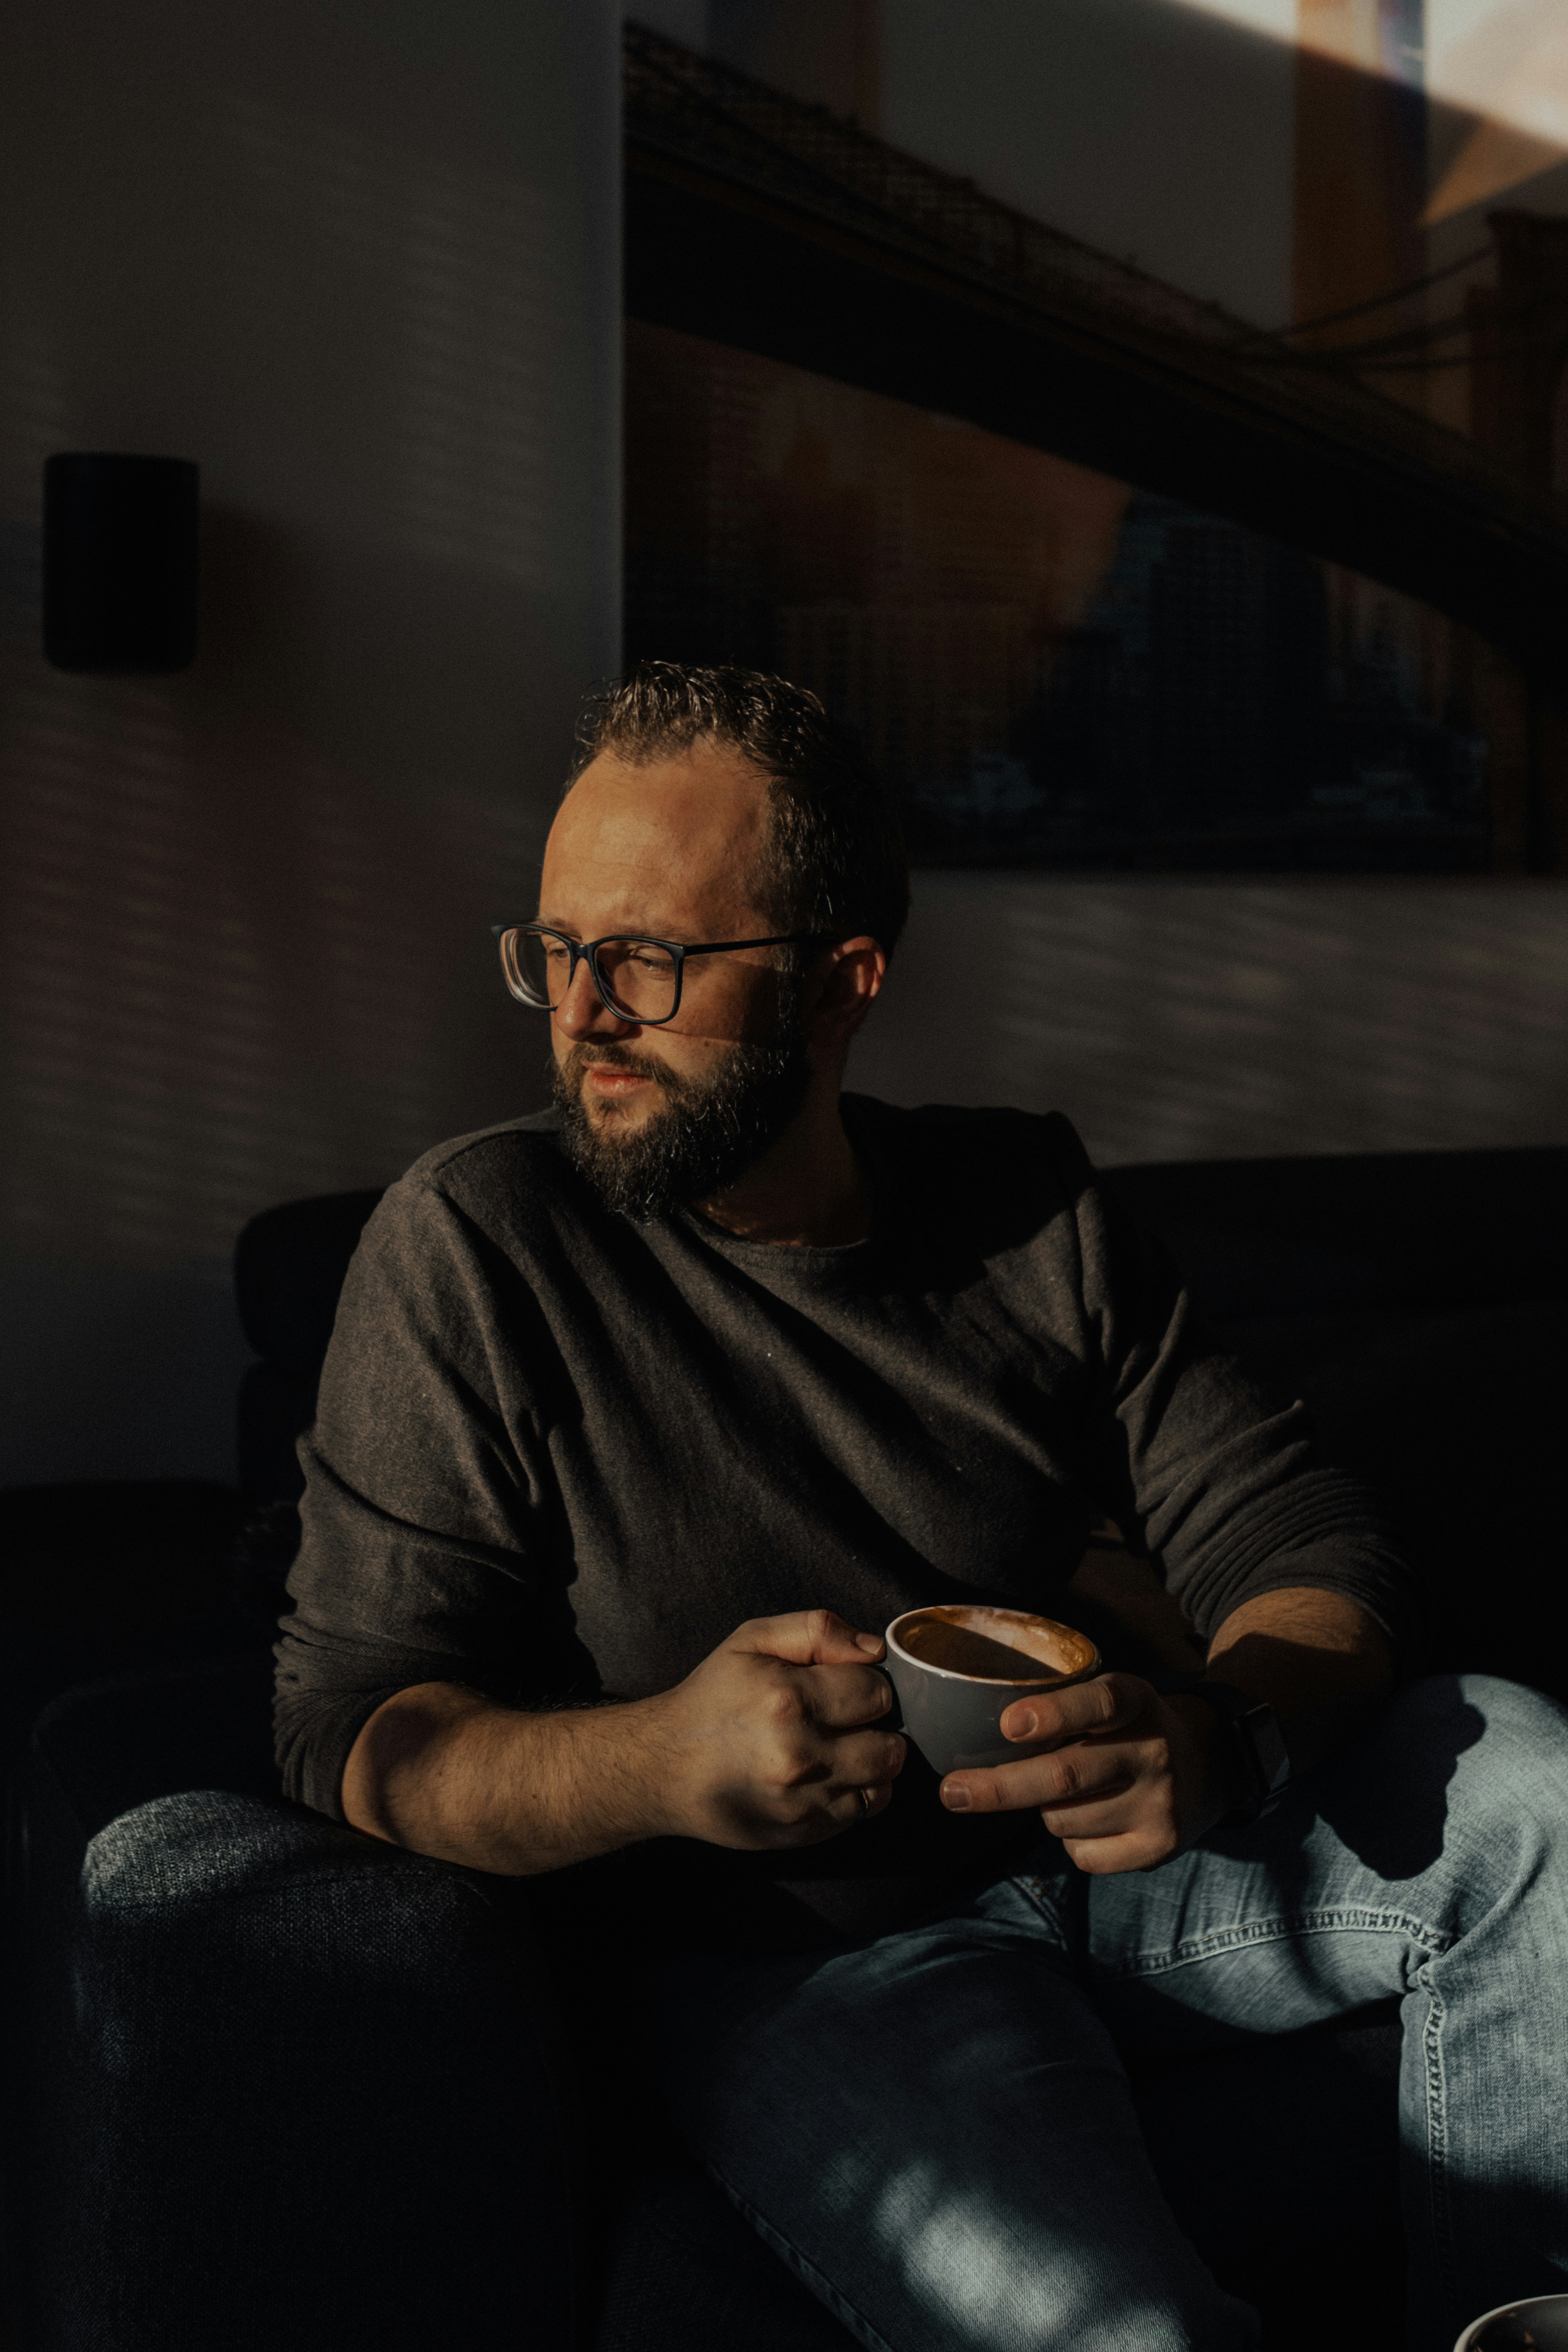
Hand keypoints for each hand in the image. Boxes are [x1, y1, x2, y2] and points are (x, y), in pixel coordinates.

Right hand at [648, 1609, 905, 1850]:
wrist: (665, 1766)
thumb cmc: (712, 1697)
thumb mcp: (752, 1640)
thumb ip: (818, 1630)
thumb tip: (874, 1650)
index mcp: (788, 1699)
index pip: (878, 1692)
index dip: (865, 1684)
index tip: (843, 1686)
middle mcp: (800, 1755)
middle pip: (890, 1747)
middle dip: (876, 1729)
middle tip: (847, 1720)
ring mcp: (802, 1802)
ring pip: (881, 1785)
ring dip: (870, 1764)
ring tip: (840, 1748)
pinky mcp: (801, 1833)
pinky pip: (859, 1814)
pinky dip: (853, 1794)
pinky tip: (824, 1775)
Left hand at [937, 1674, 1246, 1874]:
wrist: (1206, 1767)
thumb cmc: (1127, 1729)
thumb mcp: (1107, 1701)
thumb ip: (1061, 1711)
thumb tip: (979, 1743)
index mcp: (1137, 1701)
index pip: (1100, 1702)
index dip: (1054, 1713)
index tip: (1008, 1725)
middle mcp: (1153, 1751)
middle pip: (1065, 1776)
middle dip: (1000, 1787)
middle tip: (952, 1793)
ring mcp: (1160, 1803)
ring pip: (1062, 1819)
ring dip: (1044, 1811)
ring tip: (1070, 1794)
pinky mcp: (1159, 1847)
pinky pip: (1083, 1855)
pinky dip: (1071, 1842)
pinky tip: (1093, 1820)